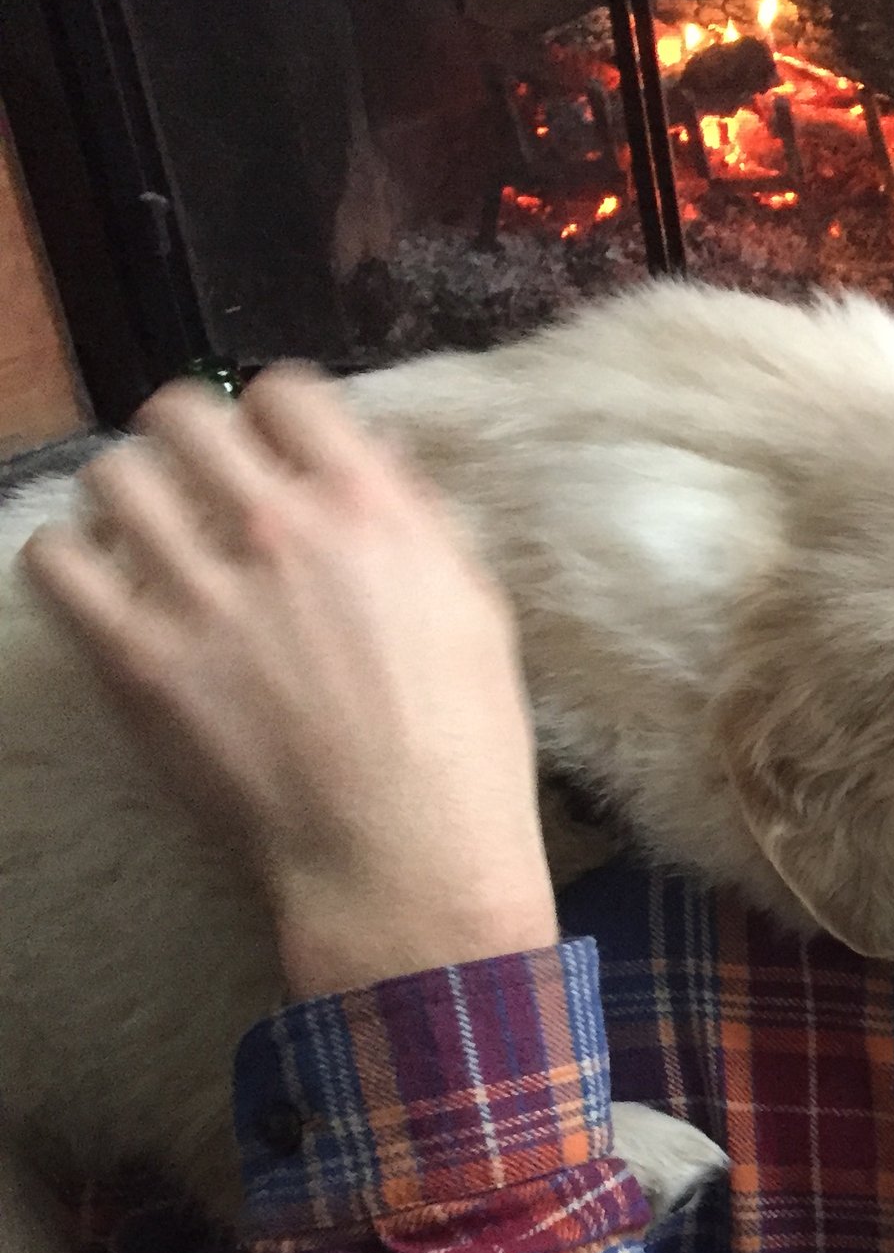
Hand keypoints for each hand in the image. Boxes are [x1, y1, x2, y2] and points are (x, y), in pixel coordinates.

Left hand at [22, 368, 556, 998]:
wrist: (406, 858)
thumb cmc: (461, 750)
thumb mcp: (477, 615)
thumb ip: (419, 526)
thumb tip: (372, 465)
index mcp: (373, 512)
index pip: (286, 394)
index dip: (273, 418)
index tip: (270, 450)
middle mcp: (282, 533)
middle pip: (183, 417)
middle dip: (186, 444)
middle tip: (193, 486)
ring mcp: (202, 594)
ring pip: (113, 478)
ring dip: (126, 498)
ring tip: (142, 537)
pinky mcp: (138, 660)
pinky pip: (57, 562)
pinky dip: (70, 562)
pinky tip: (100, 587)